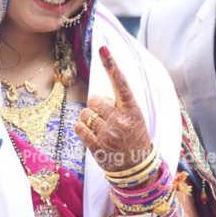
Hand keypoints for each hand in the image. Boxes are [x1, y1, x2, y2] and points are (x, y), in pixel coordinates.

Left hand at [75, 46, 152, 172]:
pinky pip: (79, 127)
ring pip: (85, 113)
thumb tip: (97, 95)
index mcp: (132, 110)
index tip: (103, 49)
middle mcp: (120, 121)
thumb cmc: (135, 137)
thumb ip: (120, 104)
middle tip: (106, 116)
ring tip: (101, 127)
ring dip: (89, 118)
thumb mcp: (135, 118)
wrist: (137, 167)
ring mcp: (108, 135)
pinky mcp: (96, 147)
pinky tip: (93, 134)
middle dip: (96, 105)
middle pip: (94, 99)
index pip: (121, 83)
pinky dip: (82, 128)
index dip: (111, 65)